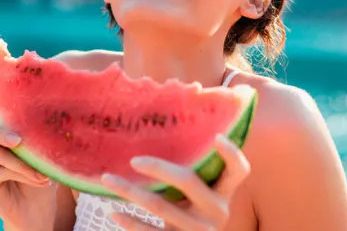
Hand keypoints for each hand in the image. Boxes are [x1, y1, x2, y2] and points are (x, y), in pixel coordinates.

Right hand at [0, 85, 57, 229]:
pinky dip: (20, 174)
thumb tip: (60, 113)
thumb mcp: (47, 148)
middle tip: (17, 140)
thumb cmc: (46, 169)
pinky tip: (39, 180)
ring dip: (22, 163)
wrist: (41, 204)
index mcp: (2, 125)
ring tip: (44, 174)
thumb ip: (44, 132)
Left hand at [100, 135, 250, 230]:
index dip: (232, 154)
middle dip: (158, 167)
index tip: (216, 136)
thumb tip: (163, 126)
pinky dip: (130, 221)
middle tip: (133, 159)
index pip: (239, 171)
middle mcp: (216, 212)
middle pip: (188, 181)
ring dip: (130, 191)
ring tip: (108, 179)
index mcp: (224, 194)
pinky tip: (114, 211)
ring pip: (161, 207)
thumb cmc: (190, 212)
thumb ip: (193, 173)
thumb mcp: (199, 195)